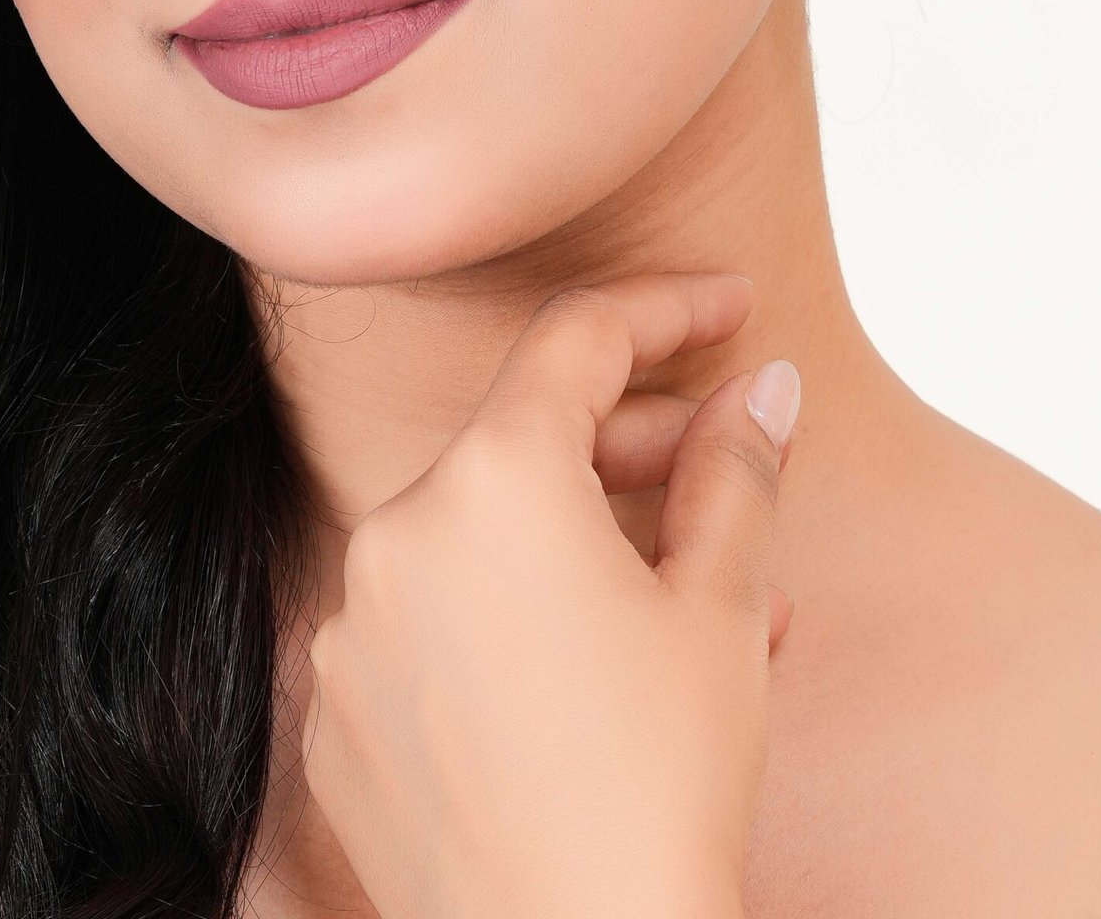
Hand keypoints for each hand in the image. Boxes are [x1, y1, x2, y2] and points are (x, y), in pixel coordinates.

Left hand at [298, 270, 796, 918]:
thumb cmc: (658, 792)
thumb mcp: (720, 610)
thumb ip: (734, 472)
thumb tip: (761, 388)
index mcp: (489, 479)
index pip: (581, 339)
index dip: (666, 309)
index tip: (728, 309)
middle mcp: (396, 530)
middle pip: (525, 438)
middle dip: (635, 439)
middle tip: (726, 458)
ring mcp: (352, 624)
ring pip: (482, 538)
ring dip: (582, 541)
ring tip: (691, 589)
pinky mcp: (339, 710)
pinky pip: (434, 625)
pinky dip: (510, 621)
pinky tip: (594, 670)